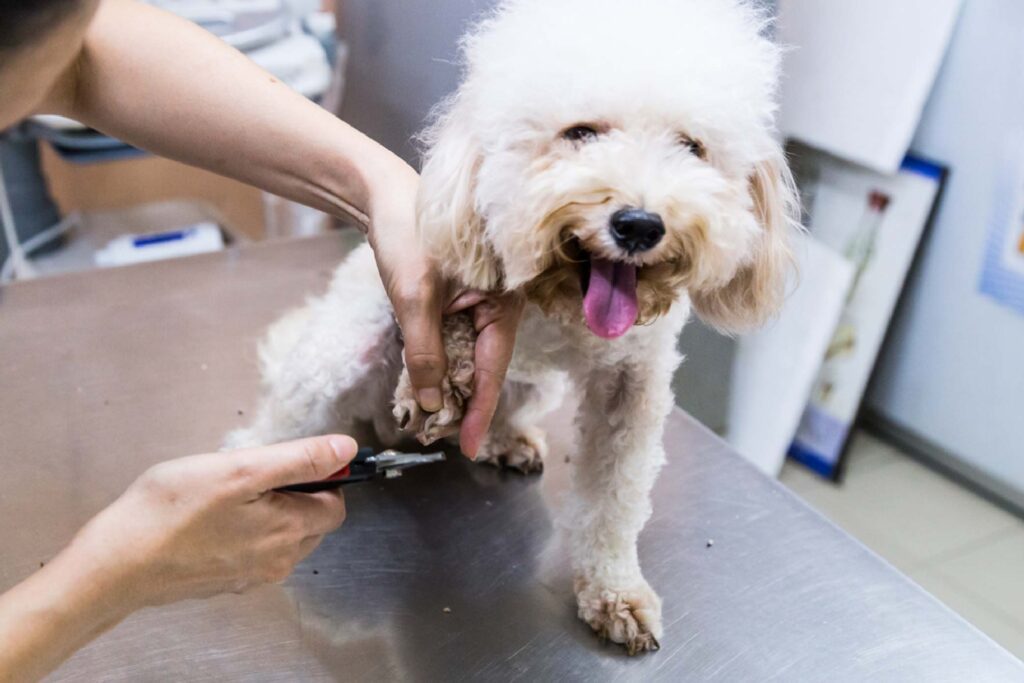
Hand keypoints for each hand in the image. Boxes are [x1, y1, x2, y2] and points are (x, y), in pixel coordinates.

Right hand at [68, 435, 355, 608]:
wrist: (115, 565)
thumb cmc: (174, 510)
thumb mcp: (241, 469)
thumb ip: (300, 459)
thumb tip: (347, 449)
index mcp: (289, 533)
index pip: (336, 505)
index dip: (323, 478)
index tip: (290, 461)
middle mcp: (278, 562)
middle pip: (312, 523)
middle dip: (296, 495)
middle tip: (251, 476)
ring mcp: (250, 576)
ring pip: (283, 538)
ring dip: (270, 513)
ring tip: (229, 495)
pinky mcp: (224, 581)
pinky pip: (253, 552)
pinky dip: (245, 532)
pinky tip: (212, 519)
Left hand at [365, 163, 524, 457]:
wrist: (383, 193)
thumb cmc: (406, 233)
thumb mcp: (413, 298)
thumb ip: (425, 354)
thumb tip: (433, 404)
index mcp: (503, 299)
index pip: (493, 369)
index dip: (480, 411)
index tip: (470, 448)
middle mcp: (499, 304)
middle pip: (485, 367)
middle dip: (466, 403)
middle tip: (445, 438)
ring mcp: (481, 302)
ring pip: (470, 356)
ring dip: (452, 385)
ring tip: (435, 419)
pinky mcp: (462, 300)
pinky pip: (458, 340)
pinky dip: (443, 362)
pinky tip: (430, 383)